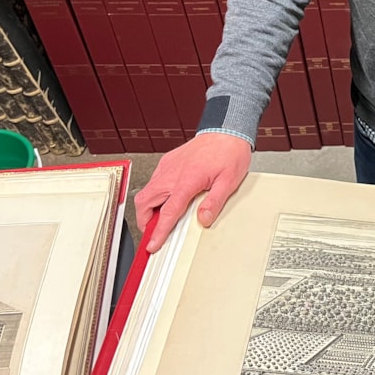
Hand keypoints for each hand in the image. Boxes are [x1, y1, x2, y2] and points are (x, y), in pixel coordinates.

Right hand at [133, 132, 252, 252]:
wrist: (226, 129)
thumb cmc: (229, 152)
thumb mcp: (229, 182)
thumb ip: (214, 203)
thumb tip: (203, 219)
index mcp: (187, 181)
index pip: (167, 213)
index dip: (158, 232)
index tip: (152, 244)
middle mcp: (172, 173)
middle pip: (145, 202)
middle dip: (145, 221)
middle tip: (153, 232)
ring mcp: (168, 166)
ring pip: (146, 191)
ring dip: (149, 207)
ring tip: (160, 217)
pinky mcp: (168, 161)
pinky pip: (154, 181)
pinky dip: (155, 194)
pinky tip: (168, 198)